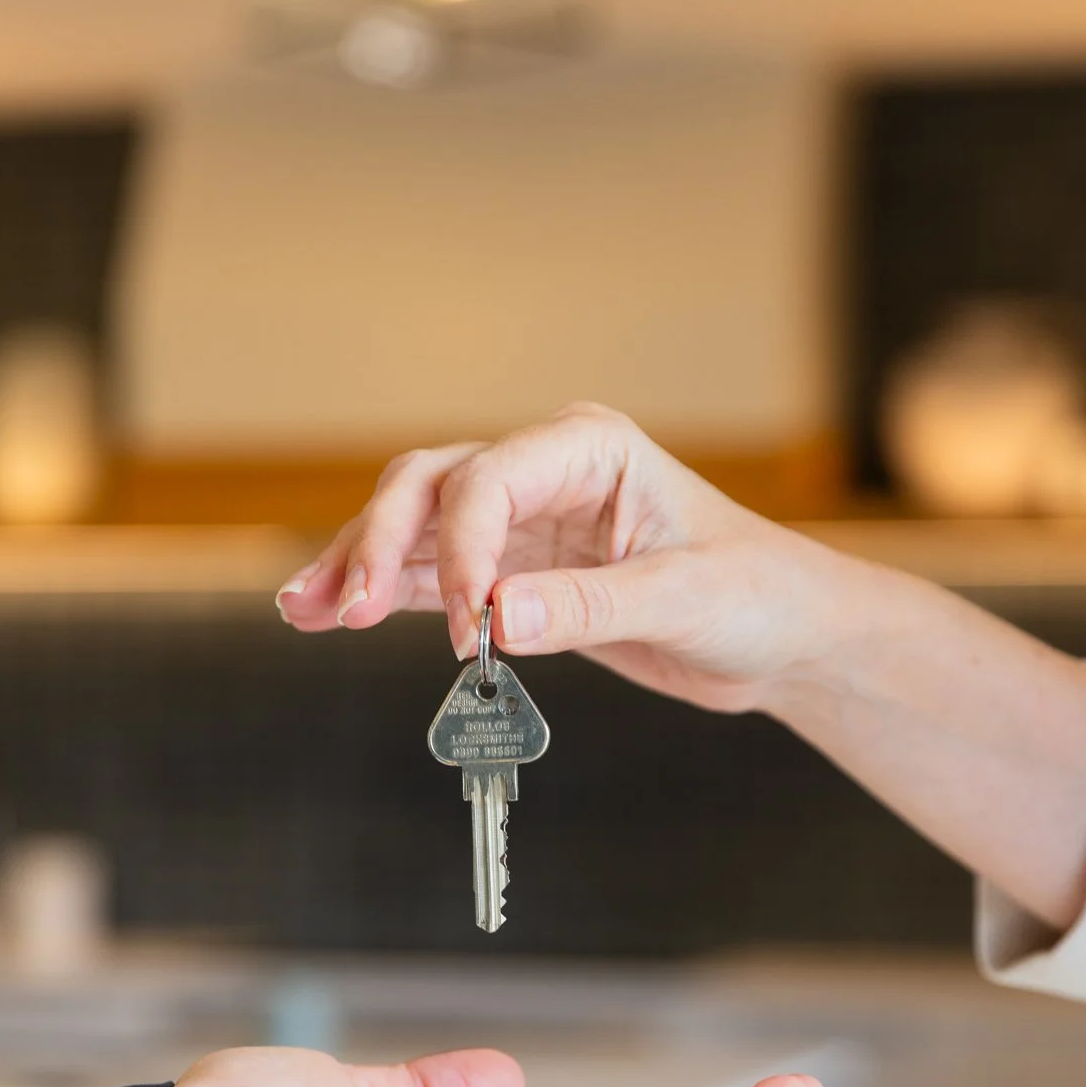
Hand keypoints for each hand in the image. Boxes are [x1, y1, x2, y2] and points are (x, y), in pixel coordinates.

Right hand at [277, 404, 858, 714]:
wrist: (781, 638)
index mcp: (590, 448)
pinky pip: (433, 579)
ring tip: (304, 610)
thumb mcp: (684, 599)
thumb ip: (588, 606)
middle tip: (349, 610)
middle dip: (382, 543)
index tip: (466, 623)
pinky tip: (328, 615)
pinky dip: (385, 596)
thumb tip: (495, 616)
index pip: (490, 479)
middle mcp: (545, 474)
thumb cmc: (756, 596)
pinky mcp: (515, 575)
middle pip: (430, 486)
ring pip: (416, 528)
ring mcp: (523, 524)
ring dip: (361, 566)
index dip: (460, 547)